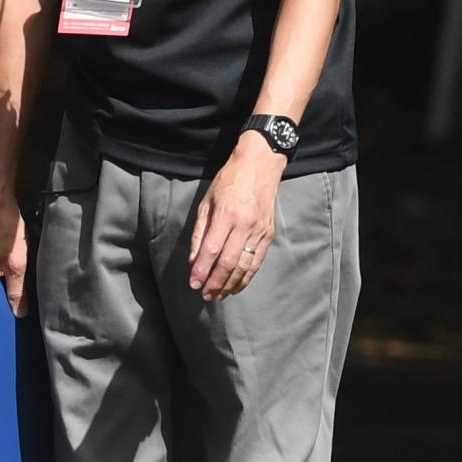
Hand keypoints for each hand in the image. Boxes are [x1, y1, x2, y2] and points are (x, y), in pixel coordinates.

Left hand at [190, 136, 283, 300]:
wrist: (259, 166)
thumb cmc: (228, 182)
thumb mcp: (206, 203)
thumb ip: (200, 233)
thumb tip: (194, 260)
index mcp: (226, 215)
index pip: (211, 250)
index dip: (202, 271)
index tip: (193, 284)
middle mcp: (245, 225)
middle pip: (228, 263)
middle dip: (215, 283)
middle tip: (205, 295)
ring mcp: (259, 231)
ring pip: (244, 266)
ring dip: (230, 284)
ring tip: (218, 295)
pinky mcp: (268, 235)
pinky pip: (257, 262)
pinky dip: (246, 277)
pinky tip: (236, 286)